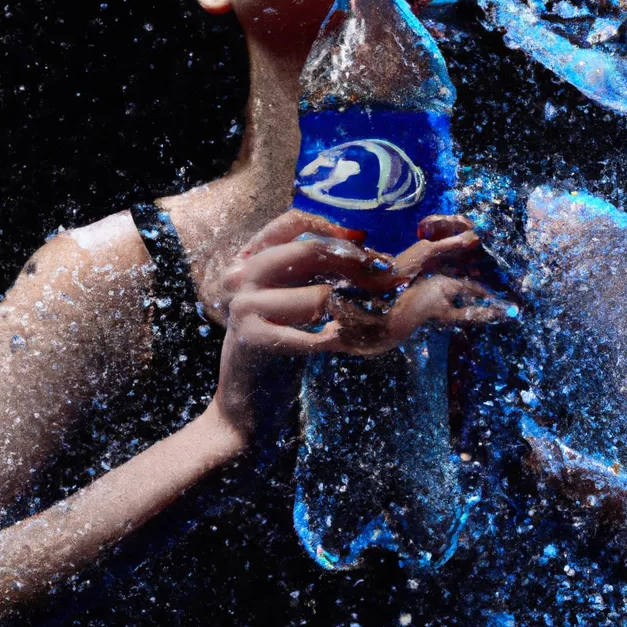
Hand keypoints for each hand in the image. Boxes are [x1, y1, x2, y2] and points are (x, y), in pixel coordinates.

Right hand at [210, 210, 514, 443]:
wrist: (245, 404)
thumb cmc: (277, 346)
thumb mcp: (288, 298)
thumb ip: (312, 272)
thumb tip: (369, 252)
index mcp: (248, 259)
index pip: (292, 221)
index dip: (333, 228)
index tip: (364, 242)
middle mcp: (240, 275)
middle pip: (311, 252)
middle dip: (356, 265)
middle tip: (385, 278)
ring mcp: (244, 307)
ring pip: (319, 296)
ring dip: (353, 310)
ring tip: (368, 318)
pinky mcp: (253, 340)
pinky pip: (313, 336)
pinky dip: (336, 340)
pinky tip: (339, 342)